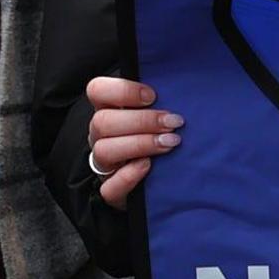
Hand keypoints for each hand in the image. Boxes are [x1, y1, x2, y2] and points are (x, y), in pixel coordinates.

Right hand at [84, 76, 178, 205]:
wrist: (157, 182)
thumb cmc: (159, 136)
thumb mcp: (157, 114)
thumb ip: (161, 101)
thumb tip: (181, 88)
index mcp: (107, 109)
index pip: (97, 90)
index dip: (121, 90)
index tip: (152, 96)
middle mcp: (100, 135)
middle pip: (102, 121)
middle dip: (142, 121)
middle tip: (173, 123)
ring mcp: (104, 164)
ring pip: (103, 150)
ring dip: (140, 144)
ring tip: (170, 143)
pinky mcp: (111, 190)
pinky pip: (109, 187)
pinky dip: (128, 176)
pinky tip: (148, 166)